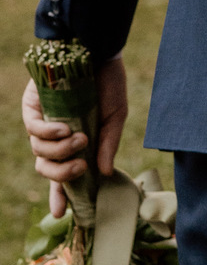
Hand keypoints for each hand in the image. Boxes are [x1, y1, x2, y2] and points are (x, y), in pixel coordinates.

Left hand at [22, 55, 127, 218]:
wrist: (98, 50)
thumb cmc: (109, 82)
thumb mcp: (115, 117)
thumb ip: (108, 144)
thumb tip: (103, 173)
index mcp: (75, 142)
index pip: (62, 174)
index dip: (60, 195)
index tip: (63, 213)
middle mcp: (55, 136)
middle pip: (45, 168)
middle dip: (61, 175)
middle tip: (81, 167)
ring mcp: (42, 121)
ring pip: (39, 152)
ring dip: (60, 152)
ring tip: (80, 137)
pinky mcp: (32, 106)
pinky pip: (33, 129)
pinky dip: (49, 134)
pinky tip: (65, 129)